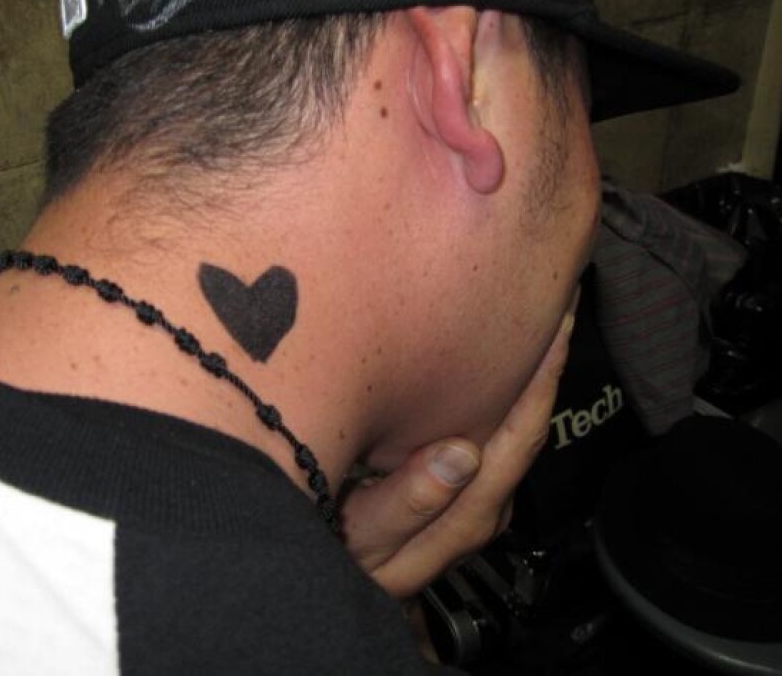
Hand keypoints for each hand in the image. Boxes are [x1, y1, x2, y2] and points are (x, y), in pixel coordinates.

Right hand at [342, 296, 576, 599]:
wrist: (329, 591)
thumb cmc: (341, 562)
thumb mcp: (362, 537)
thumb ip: (410, 501)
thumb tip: (462, 452)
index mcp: (470, 511)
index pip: (520, 437)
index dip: (544, 377)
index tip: (562, 320)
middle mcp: (485, 503)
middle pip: (528, 427)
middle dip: (547, 363)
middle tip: (555, 299)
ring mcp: (475, 498)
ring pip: (512, 429)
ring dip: (525, 376)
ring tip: (529, 321)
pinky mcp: (460, 490)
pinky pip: (491, 436)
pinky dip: (498, 396)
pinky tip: (488, 366)